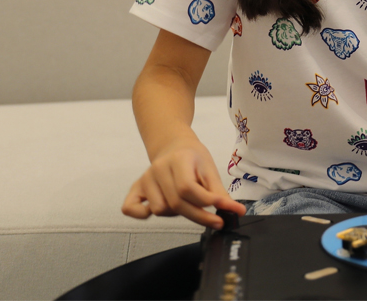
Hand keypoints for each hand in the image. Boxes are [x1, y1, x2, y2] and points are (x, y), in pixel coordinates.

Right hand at [122, 136, 245, 228]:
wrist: (174, 145)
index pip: (188, 188)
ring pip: (161, 210)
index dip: (206, 203)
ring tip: (186, 203)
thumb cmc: (193, 157)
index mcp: (178, 160)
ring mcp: (145, 179)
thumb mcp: (210, 170)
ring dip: (177, 213)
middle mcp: (158, 169)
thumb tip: (236, 211)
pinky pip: (130, 208)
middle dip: (199, 216)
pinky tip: (156, 211)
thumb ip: (220, 193)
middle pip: (176, 203)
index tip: (224, 212)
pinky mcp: (135, 188)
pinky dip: (142, 214)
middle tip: (217, 221)